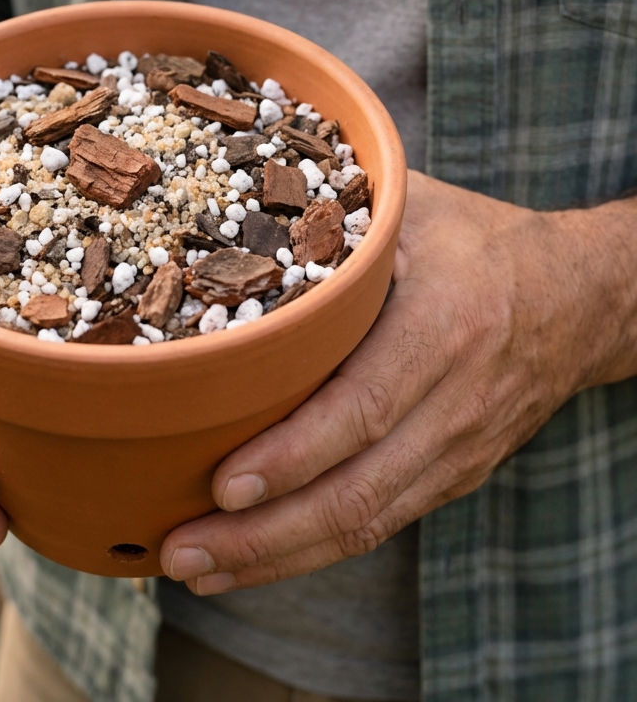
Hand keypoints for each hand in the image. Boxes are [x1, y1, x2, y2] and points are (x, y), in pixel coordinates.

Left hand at [160, 170, 636, 593]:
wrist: (581, 299)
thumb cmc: (479, 242)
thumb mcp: (416, 209)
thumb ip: (340, 209)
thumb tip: (237, 193)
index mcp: (444, 328)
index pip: (363, 407)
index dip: (294, 454)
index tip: (225, 484)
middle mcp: (455, 403)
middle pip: (358, 490)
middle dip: (265, 534)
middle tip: (181, 552)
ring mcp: (457, 449)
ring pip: (367, 523)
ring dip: (279, 556)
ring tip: (198, 569)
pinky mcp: (452, 473)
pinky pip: (382, 522)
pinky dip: (315, 548)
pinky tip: (257, 557)